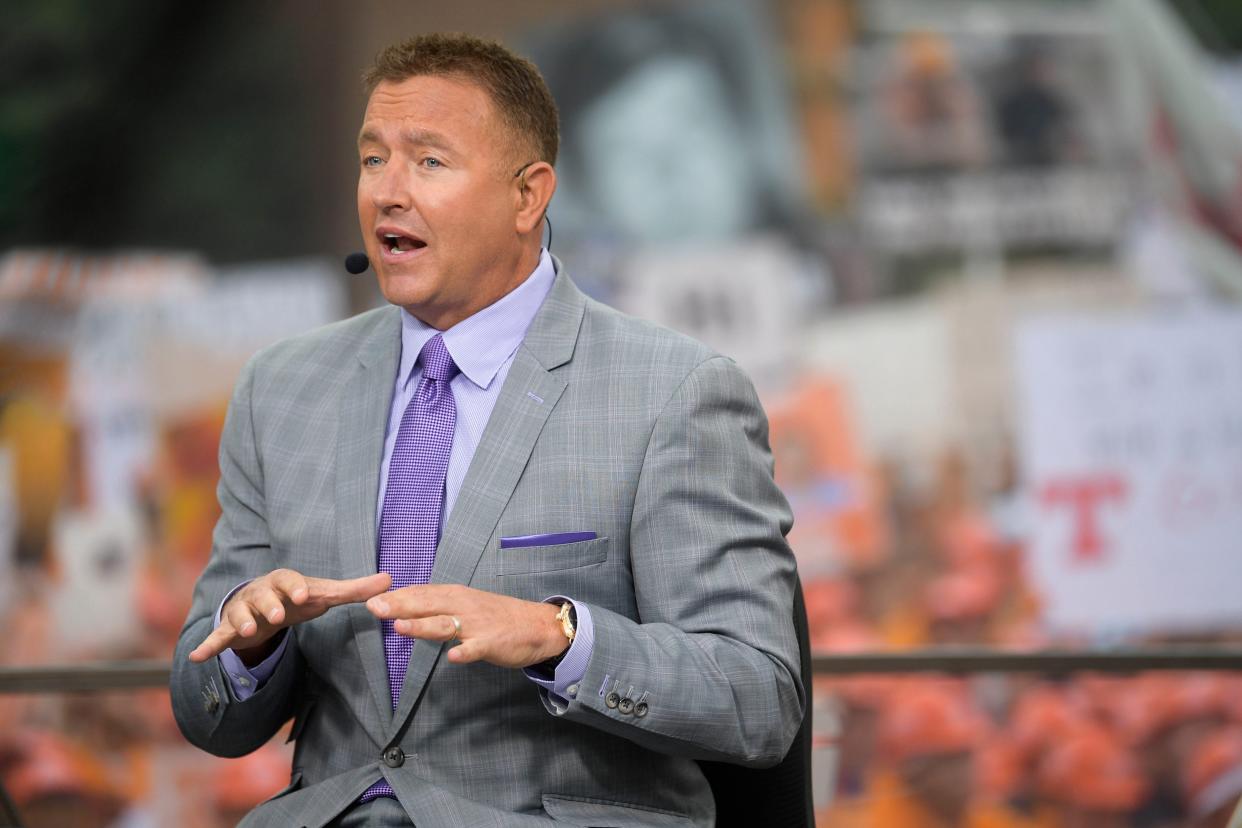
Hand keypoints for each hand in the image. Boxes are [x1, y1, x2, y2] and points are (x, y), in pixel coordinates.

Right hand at [189, 570, 391, 663]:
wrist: (267, 605)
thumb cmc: (299, 597)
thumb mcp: (326, 594)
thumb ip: (356, 590)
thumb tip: (391, 580)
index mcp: (286, 582)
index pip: (290, 579)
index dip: (295, 586)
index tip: (305, 594)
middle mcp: (261, 592)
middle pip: (263, 594)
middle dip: (270, 603)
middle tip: (278, 614)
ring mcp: (244, 610)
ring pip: (240, 614)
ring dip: (242, 621)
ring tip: (248, 631)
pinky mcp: (230, 630)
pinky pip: (218, 637)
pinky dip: (207, 646)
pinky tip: (196, 658)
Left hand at [366, 584, 567, 668]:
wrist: (538, 625)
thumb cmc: (498, 617)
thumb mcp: (466, 605)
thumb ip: (439, 607)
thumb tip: (405, 608)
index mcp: (456, 596)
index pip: (421, 594)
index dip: (396, 597)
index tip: (369, 600)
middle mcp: (464, 606)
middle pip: (428, 605)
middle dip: (399, 606)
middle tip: (373, 608)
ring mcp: (478, 625)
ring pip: (446, 625)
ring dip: (423, 626)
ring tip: (400, 627)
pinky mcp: (493, 642)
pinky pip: (477, 648)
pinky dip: (465, 652)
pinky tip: (453, 657)